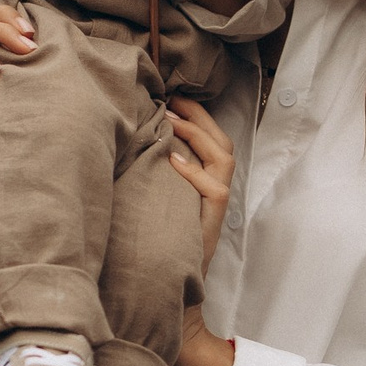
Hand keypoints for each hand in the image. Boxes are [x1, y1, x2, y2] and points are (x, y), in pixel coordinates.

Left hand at [164, 95, 234, 273]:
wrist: (170, 269)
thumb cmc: (164, 228)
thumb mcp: (163, 191)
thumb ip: (163, 166)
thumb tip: (142, 135)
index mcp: (209, 175)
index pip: (213, 135)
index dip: (197, 114)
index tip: (173, 96)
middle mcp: (218, 184)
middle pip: (222, 140)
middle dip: (198, 116)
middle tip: (172, 100)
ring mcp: (218, 201)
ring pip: (223, 158)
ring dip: (197, 136)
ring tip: (171, 122)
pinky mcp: (214, 216)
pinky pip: (214, 188)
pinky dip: (194, 172)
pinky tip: (172, 160)